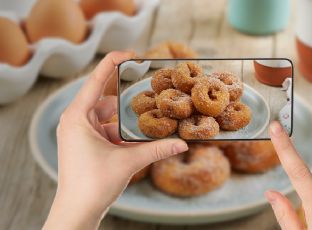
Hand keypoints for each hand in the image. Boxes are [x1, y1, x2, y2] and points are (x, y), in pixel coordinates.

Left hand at [43, 52, 187, 229]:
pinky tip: (140, 135)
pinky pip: (107, 130)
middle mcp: (76, 122)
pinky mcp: (86, 145)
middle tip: (147, 85)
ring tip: (149, 113)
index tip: (131, 53)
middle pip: (105, 98)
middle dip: (126, 94)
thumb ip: (157, 150)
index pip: (95, 80)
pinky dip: (123, 131)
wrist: (77, 212)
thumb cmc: (92, 185)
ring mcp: (80, 134)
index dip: (112, 62)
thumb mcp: (128, 162)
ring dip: (127, 117)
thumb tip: (183, 143)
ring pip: (108, 116)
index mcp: (77, 117)